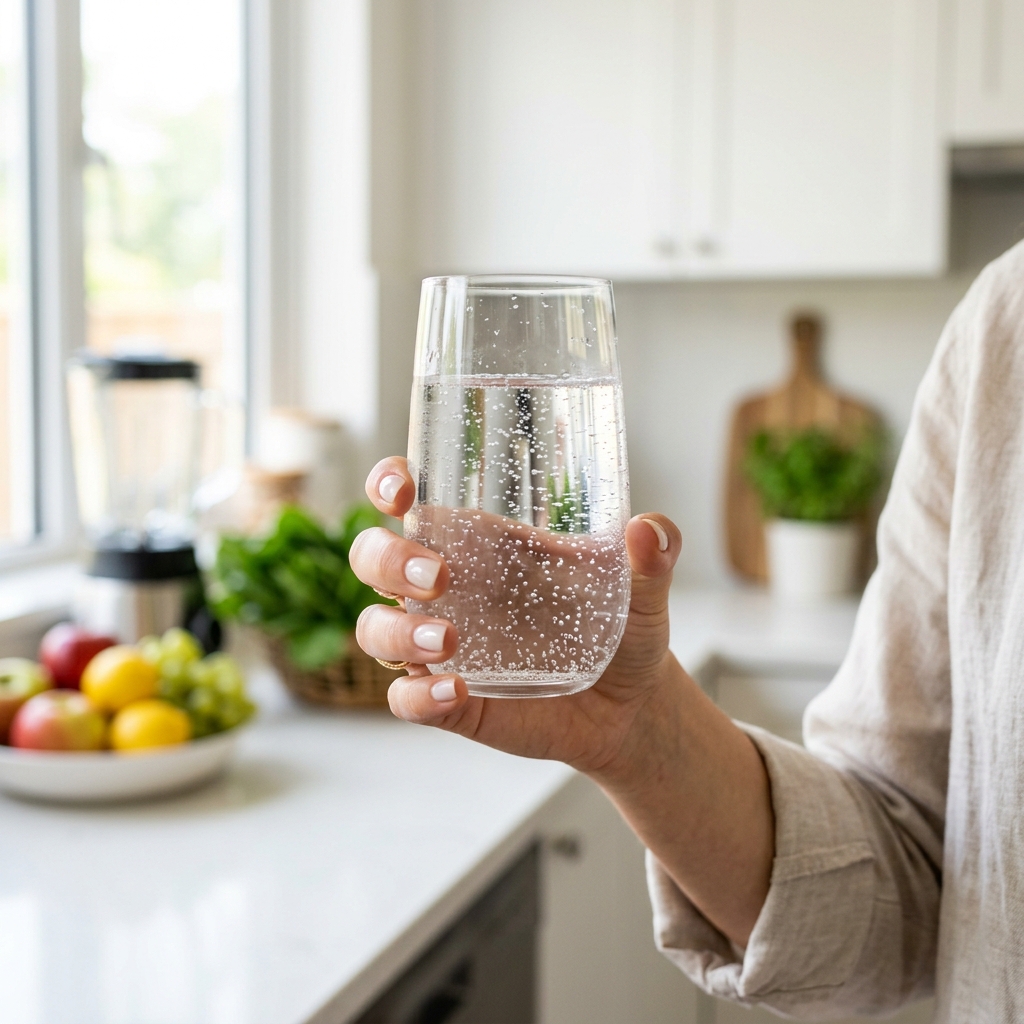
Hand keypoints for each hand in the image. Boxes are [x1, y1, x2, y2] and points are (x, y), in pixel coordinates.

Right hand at [350, 457, 680, 775]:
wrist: (631, 705)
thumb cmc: (622, 628)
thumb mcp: (641, 587)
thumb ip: (652, 555)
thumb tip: (651, 531)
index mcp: (479, 543)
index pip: (408, 499)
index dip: (388, 484)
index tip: (402, 488)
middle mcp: (447, 589)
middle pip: (374, 557)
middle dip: (389, 559)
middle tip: (440, 577)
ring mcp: (440, 645)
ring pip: (375, 627)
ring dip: (397, 629)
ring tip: (447, 639)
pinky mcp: (450, 700)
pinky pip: (406, 697)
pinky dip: (418, 696)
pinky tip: (455, 690)